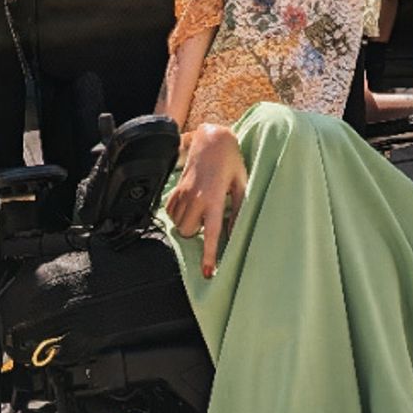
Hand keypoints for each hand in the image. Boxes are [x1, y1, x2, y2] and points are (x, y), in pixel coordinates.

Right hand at [164, 124, 248, 278]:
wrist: (212, 139)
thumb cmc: (231, 161)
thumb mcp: (241, 184)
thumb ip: (238, 211)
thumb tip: (235, 233)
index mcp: (214, 198)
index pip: (211, 233)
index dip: (209, 255)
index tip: (208, 273)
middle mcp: (195, 197)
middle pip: (188, 232)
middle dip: (196, 233)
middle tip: (207, 222)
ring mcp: (183, 192)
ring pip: (178, 223)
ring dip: (188, 224)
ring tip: (201, 211)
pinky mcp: (176, 188)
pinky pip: (171, 211)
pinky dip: (179, 214)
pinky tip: (191, 205)